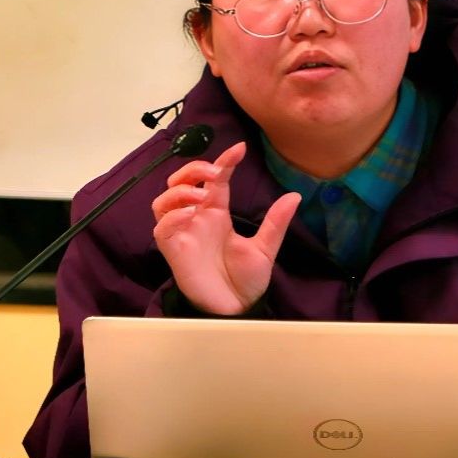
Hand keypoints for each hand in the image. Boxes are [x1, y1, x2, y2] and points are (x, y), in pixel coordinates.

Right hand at [152, 142, 300, 314]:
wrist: (236, 308)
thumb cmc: (246, 280)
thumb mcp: (265, 248)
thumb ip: (275, 222)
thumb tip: (294, 196)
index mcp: (217, 213)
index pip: (214, 180)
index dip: (223, 161)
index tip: (240, 149)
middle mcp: (196, 218)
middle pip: (180, 182)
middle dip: (192, 170)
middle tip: (212, 172)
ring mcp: (183, 232)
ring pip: (164, 200)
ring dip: (178, 191)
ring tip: (199, 195)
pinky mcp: (173, 249)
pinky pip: (162, 227)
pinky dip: (173, 216)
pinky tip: (190, 215)